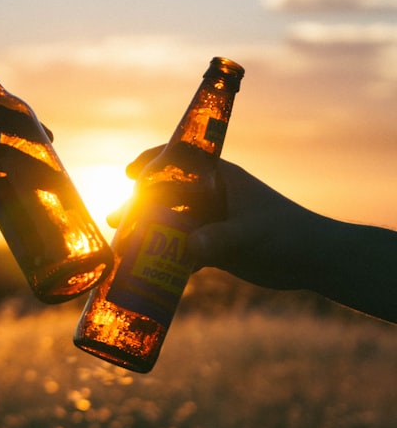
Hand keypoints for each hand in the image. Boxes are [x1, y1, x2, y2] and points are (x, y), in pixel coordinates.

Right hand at [123, 146, 396, 321]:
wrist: (312, 260)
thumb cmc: (288, 233)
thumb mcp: (251, 233)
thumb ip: (220, 239)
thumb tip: (187, 250)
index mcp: (218, 177)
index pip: (178, 159)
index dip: (150, 162)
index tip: (128, 174)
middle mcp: (209, 195)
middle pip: (165, 194)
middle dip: (138, 206)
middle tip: (114, 220)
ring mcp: (210, 221)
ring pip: (169, 222)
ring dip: (146, 232)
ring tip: (120, 244)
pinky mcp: (213, 245)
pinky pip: (180, 247)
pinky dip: (164, 255)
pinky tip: (147, 268)